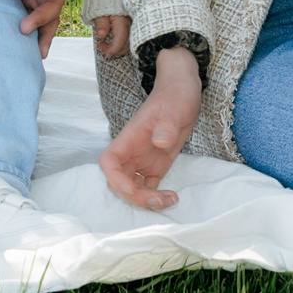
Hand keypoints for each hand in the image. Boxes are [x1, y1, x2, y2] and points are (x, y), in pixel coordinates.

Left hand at [91, 15, 130, 58]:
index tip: (106, 54)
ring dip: (117, 48)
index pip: (121, 38)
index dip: (114, 49)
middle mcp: (130, 24)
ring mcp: (132, 26)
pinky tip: (111, 44)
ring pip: (128, 44)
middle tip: (100, 46)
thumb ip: (101, 23)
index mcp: (123, 20)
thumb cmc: (105, 2)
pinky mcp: (131, 28)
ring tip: (102, 45)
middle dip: (114, 50)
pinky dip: (120, 45)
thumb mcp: (99, 11)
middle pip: (126, 44)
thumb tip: (101, 35)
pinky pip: (128, 40)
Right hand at [99, 46, 198, 209]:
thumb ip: (166, 125)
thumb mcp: (174, 108)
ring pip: (134, 188)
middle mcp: (132, 152)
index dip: (115, 179)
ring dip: (146, 200)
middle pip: (120, 181)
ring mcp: (143, 160)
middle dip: (135, 196)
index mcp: (129, 138)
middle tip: (160, 200)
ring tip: (170, 200)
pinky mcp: (156, 166)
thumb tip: (160, 141)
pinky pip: (149, 188)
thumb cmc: (175, 96)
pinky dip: (157, 198)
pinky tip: (174, 198)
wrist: (184, 92)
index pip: (109, 162)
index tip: (132, 188)